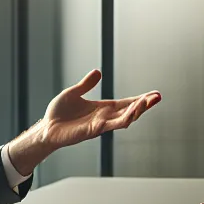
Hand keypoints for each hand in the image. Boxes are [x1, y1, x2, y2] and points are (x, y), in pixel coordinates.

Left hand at [6, 69, 161, 174]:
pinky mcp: (92, 131)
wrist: (46, 129)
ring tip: (147, 102)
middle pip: (130, 112)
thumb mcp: (73, 93)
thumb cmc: (58, 114)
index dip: (140, 99)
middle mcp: (104, 118)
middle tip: (157, 97)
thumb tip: (98, 72)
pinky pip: (110, 126)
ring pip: (123, 120)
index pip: (126, 104)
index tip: (154, 94)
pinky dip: (120, 120)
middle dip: (144, 105)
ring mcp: (100, 125)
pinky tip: (129, 114)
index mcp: (103, 109)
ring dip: (136, 112)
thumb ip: (86, 84)